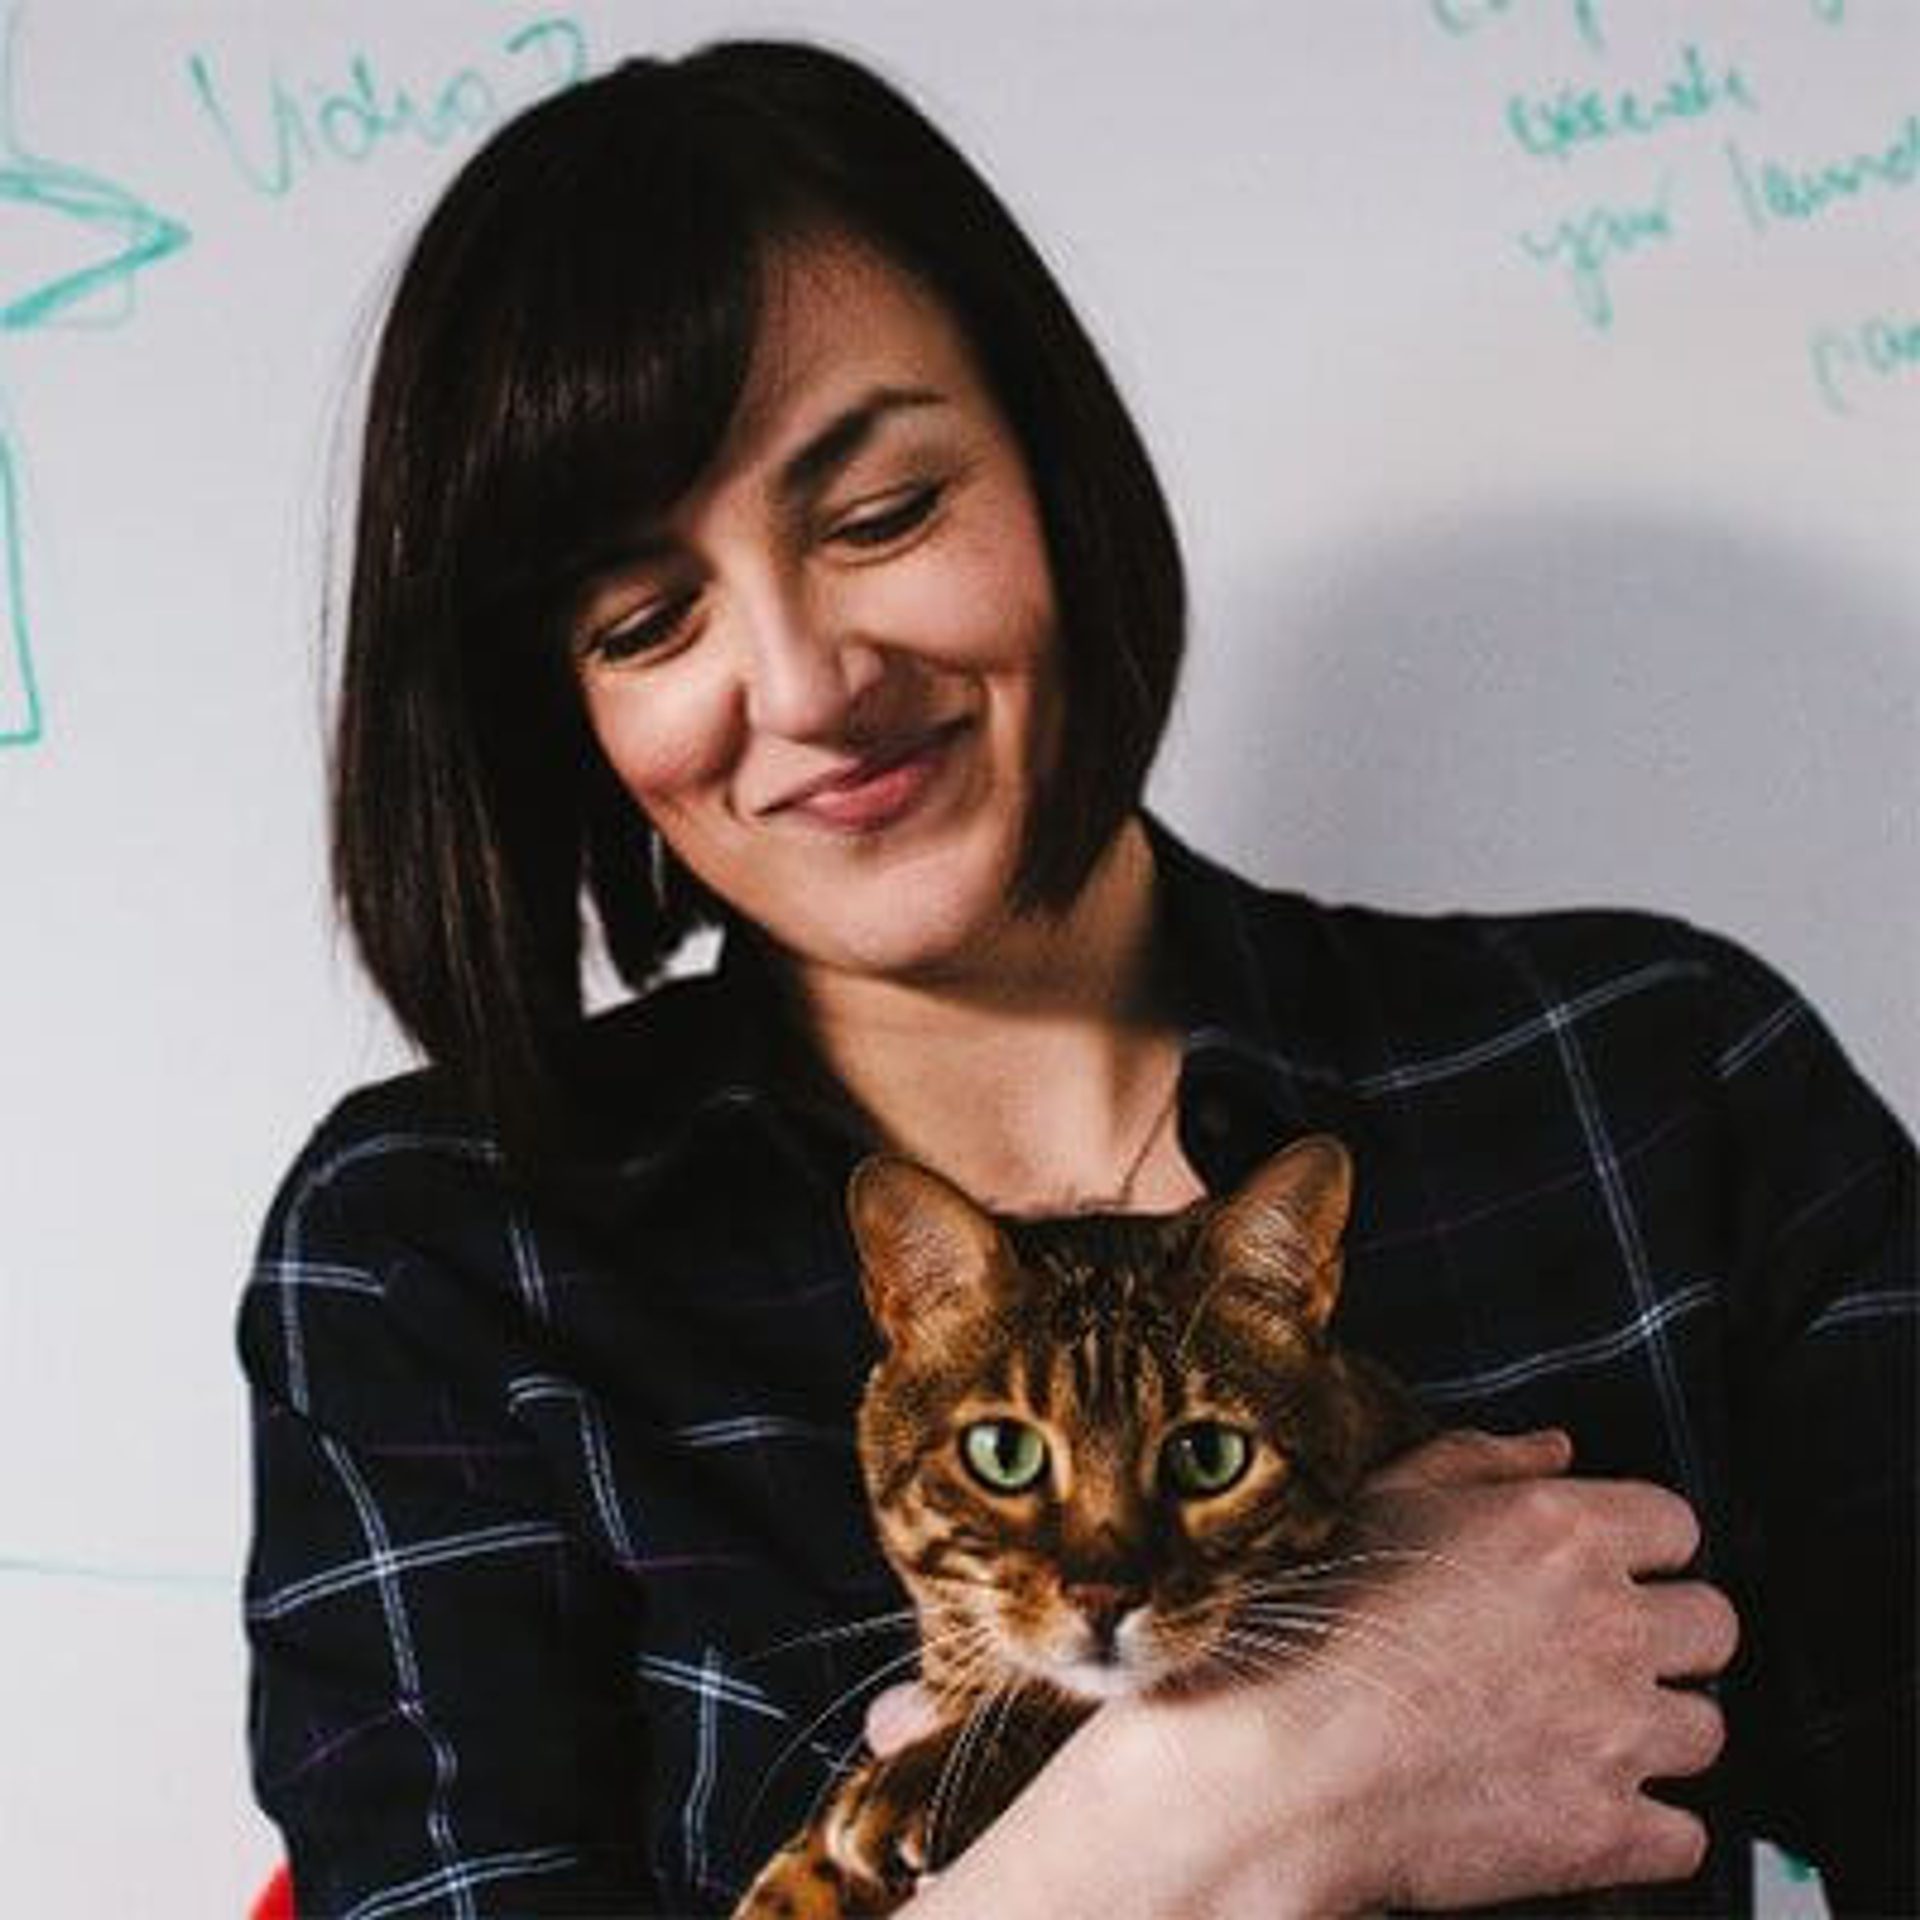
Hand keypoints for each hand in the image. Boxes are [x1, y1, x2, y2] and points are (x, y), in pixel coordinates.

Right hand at [1093, 1426, 1737, 1913]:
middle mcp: (1608, 1623)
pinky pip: (1684, 1836)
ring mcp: (1616, 1732)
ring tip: (1576, 1733)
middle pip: (1713, 1625)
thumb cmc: (1319, 1614)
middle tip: (1597, 1655)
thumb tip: (1558, 1448)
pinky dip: (1642, 1830)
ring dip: (1654, 1732)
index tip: (1603, 1573)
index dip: (1639, 1549)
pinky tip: (1575, 1806)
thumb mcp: (1387, 1497)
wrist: (1283, 1755)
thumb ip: (1482, 1460)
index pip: (1675, 1526)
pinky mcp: (1607, 1832)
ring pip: (1704, 1730)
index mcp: (1561, 1530)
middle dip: (1665, 1638)